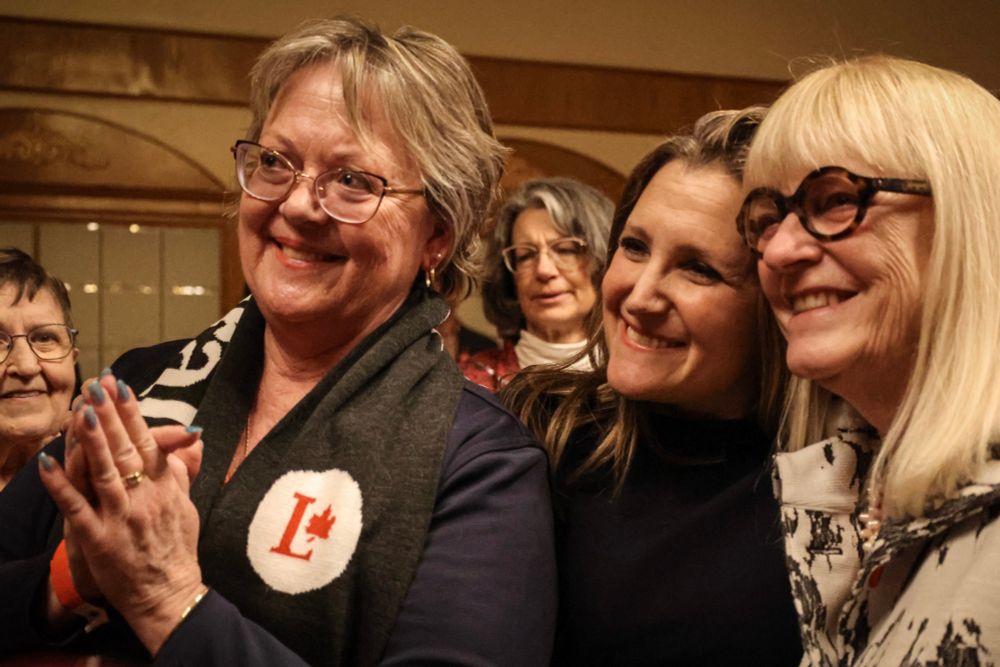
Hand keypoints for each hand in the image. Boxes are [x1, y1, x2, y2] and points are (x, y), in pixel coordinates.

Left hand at [59, 389, 204, 604]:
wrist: (168, 594)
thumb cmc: (176, 549)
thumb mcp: (186, 506)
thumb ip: (180, 471)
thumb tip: (190, 439)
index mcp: (164, 488)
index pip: (148, 442)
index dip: (133, 413)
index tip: (121, 387)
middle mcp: (145, 498)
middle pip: (126, 449)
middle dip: (110, 416)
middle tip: (97, 387)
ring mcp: (121, 517)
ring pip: (104, 472)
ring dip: (92, 441)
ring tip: (81, 412)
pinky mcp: (99, 539)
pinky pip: (76, 508)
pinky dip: (60, 485)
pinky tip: (45, 463)